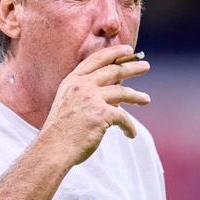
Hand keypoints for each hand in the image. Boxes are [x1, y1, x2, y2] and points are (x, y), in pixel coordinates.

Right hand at [39, 45, 150, 165]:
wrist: (53, 149)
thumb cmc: (59, 132)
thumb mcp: (68, 104)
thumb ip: (84, 94)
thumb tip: (112, 94)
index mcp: (72, 81)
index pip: (96, 59)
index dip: (113, 52)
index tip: (127, 50)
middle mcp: (82, 85)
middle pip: (113, 70)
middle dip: (131, 67)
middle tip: (145, 66)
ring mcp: (91, 98)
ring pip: (122, 92)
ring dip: (137, 96)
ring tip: (146, 99)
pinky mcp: (101, 114)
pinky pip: (123, 117)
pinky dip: (129, 127)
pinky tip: (131, 134)